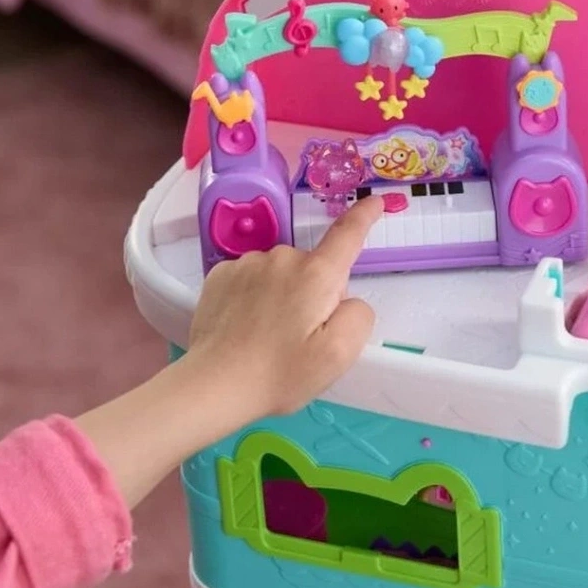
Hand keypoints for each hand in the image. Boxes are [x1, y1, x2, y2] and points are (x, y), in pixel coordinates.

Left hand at [188, 195, 382, 419]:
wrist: (212, 387)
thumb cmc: (280, 374)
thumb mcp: (339, 355)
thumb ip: (359, 315)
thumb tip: (346, 299)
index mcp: (317, 274)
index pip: (348, 233)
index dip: (364, 215)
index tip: (375, 200)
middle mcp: (283, 257)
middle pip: (314, 266)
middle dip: (316, 293)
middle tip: (301, 335)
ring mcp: (248, 262)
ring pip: (281, 272)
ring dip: (283, 294)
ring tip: (268, 335)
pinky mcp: (220, 273)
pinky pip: (252, 277)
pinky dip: (255, 295)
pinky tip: (245, 325)